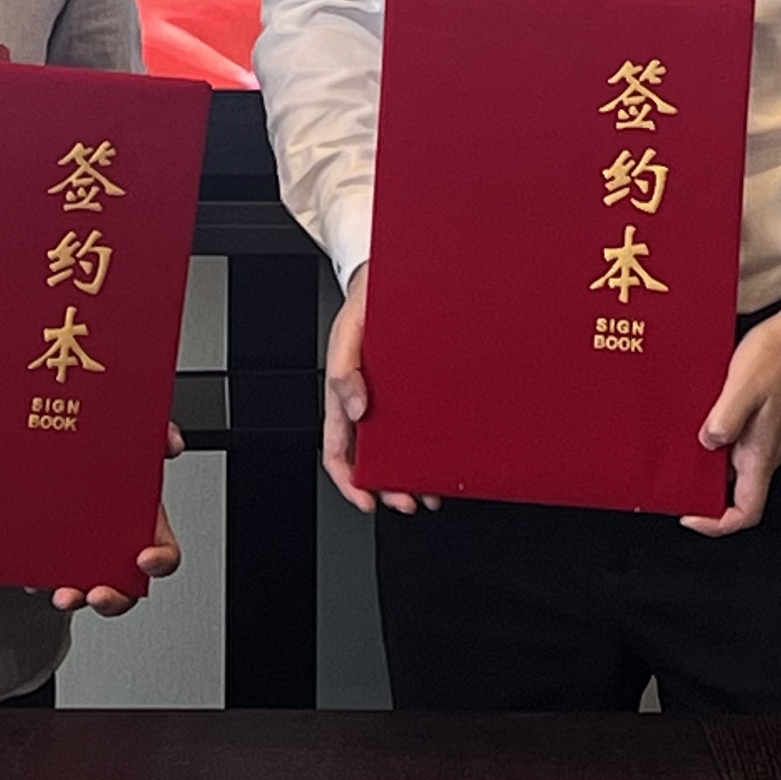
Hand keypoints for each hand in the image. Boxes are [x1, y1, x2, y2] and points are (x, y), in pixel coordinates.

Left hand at [56, 425, 188, 614]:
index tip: (145, 559)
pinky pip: (45, 579)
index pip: (163, 554)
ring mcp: (80, 560)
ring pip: (84, 593)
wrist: (56, 458)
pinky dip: (37, 580)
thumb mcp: (131, 442)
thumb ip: (157, 435)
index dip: (160, 561)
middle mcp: (113, 551)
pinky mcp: (49, 562)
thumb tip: (170, 442)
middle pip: (124, 589)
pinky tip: (31, 572)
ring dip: (75, 598)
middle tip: (98, 593)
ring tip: (63, 594)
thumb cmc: (99, 462)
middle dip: (113, 599)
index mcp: (140, 526)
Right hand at [322, 268, 434, 514]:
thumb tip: (357, 410)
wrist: (391, 279)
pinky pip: (420, 426)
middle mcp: (366, 404)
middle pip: (372, 460)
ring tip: (430, 489)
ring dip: (411, 474)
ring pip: (397, 450)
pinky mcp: (415, 391)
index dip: (348, 483)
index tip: (367, 500)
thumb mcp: (345, 336)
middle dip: (389, 487)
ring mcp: (391, 401)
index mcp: (342, 397)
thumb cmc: (365, 308)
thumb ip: (344, 372)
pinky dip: (430, 448)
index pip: (337, 453)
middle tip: (409, 500)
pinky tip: (443, 456)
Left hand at [681, 293, 780, 536]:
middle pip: (735, 495)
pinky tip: (696, 421)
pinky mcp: (759, 419)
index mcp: (763, 454)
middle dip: (704, 495)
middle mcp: (765, 451)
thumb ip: (725, 419)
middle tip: (674, 482)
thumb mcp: (744, 386)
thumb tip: (706, 443)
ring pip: (732, 468)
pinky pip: (733, 442)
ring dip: (705, 466)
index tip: (689, 515)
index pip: (746, 512)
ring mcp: (763, 436)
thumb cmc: (780, 355)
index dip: (717, 524)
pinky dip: (712, 440)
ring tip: (677, 451)